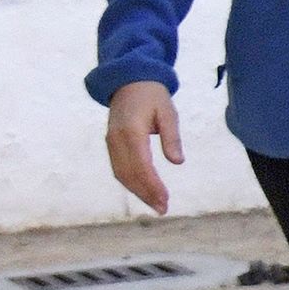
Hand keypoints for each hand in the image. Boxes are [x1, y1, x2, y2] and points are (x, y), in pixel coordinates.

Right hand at [106, 80, 181, 214]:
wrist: (129, 81)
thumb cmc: (153, 96)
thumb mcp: (168, 112)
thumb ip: (172, 137)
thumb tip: (177, 162)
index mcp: (131, 131)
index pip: (141, 165)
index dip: (152, 185)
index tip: (165, 199)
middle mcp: (117, 139)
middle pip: (129, 174)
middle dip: (145, 193)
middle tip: (163, 208)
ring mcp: (111, 142)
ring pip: (121, 174)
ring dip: (137, 191)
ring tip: (156, 205)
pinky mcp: (111, 144)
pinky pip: (118, 168)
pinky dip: (130, 182)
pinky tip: (143, 191)